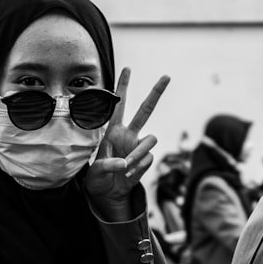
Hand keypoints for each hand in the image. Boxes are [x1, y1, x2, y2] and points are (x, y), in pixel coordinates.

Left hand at [85, 68, 169, 220]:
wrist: (109, 194)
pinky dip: (139, 167)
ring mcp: (139, 146)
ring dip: (139, 153)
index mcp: (113, 131)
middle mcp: (128, 135)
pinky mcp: (146, 160)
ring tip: (126, 167)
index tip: (128, 69)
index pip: (118, 105)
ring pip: (151, 139)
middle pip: (145, 110)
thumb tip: (124, 164)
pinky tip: (129, 175)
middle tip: (167, 76)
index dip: (122, 87)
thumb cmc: (98, 179)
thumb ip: (107, 166)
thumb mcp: (95, 173)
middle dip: (156, 93)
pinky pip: (149, 159)